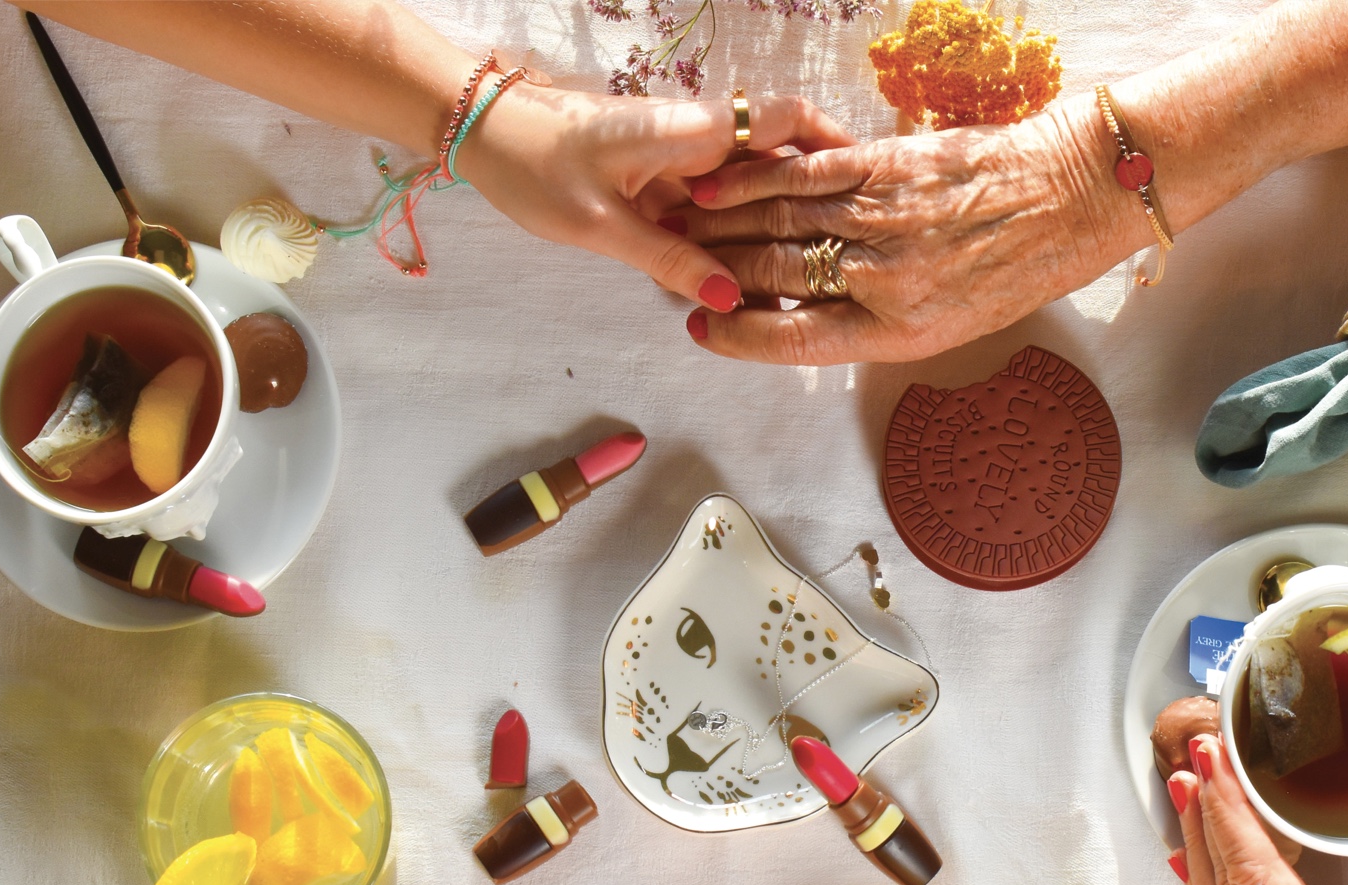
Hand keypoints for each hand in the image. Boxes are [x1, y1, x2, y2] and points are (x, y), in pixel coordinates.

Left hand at [456, 87, 852, 309]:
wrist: (479, 132)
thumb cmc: (532, 164)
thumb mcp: (600, 225)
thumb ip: (670, 261)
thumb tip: (731, 301)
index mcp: (691, 132)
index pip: (785, 121)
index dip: (833, 144)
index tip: (868, 181)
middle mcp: (694, 138)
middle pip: (773, 168)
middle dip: (802, 215)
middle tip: (834, 264)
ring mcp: (675, 156)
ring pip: (741, 195)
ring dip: (761, 237)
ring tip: (787, 290)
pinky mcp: (656, 175)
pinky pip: (707, 207)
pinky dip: (721, 241)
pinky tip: (727, 285)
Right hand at [665, 104, 1134, 363]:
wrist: (1073, 195)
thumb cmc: (1020, 267)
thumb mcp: (954, 324)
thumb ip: (881, 322)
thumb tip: (811, 313)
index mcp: (901, 333)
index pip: (794, 341)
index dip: (737, 337)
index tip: (700, 327)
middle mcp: (885, 280)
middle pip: (774, 277)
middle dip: (715, 272)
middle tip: (673, 264)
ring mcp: (882, 219)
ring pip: (778, 222)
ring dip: (719, 224)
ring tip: (679, 224)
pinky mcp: (887, 166)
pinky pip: (805, 174)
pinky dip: (756, 178)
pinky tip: (720, 182)